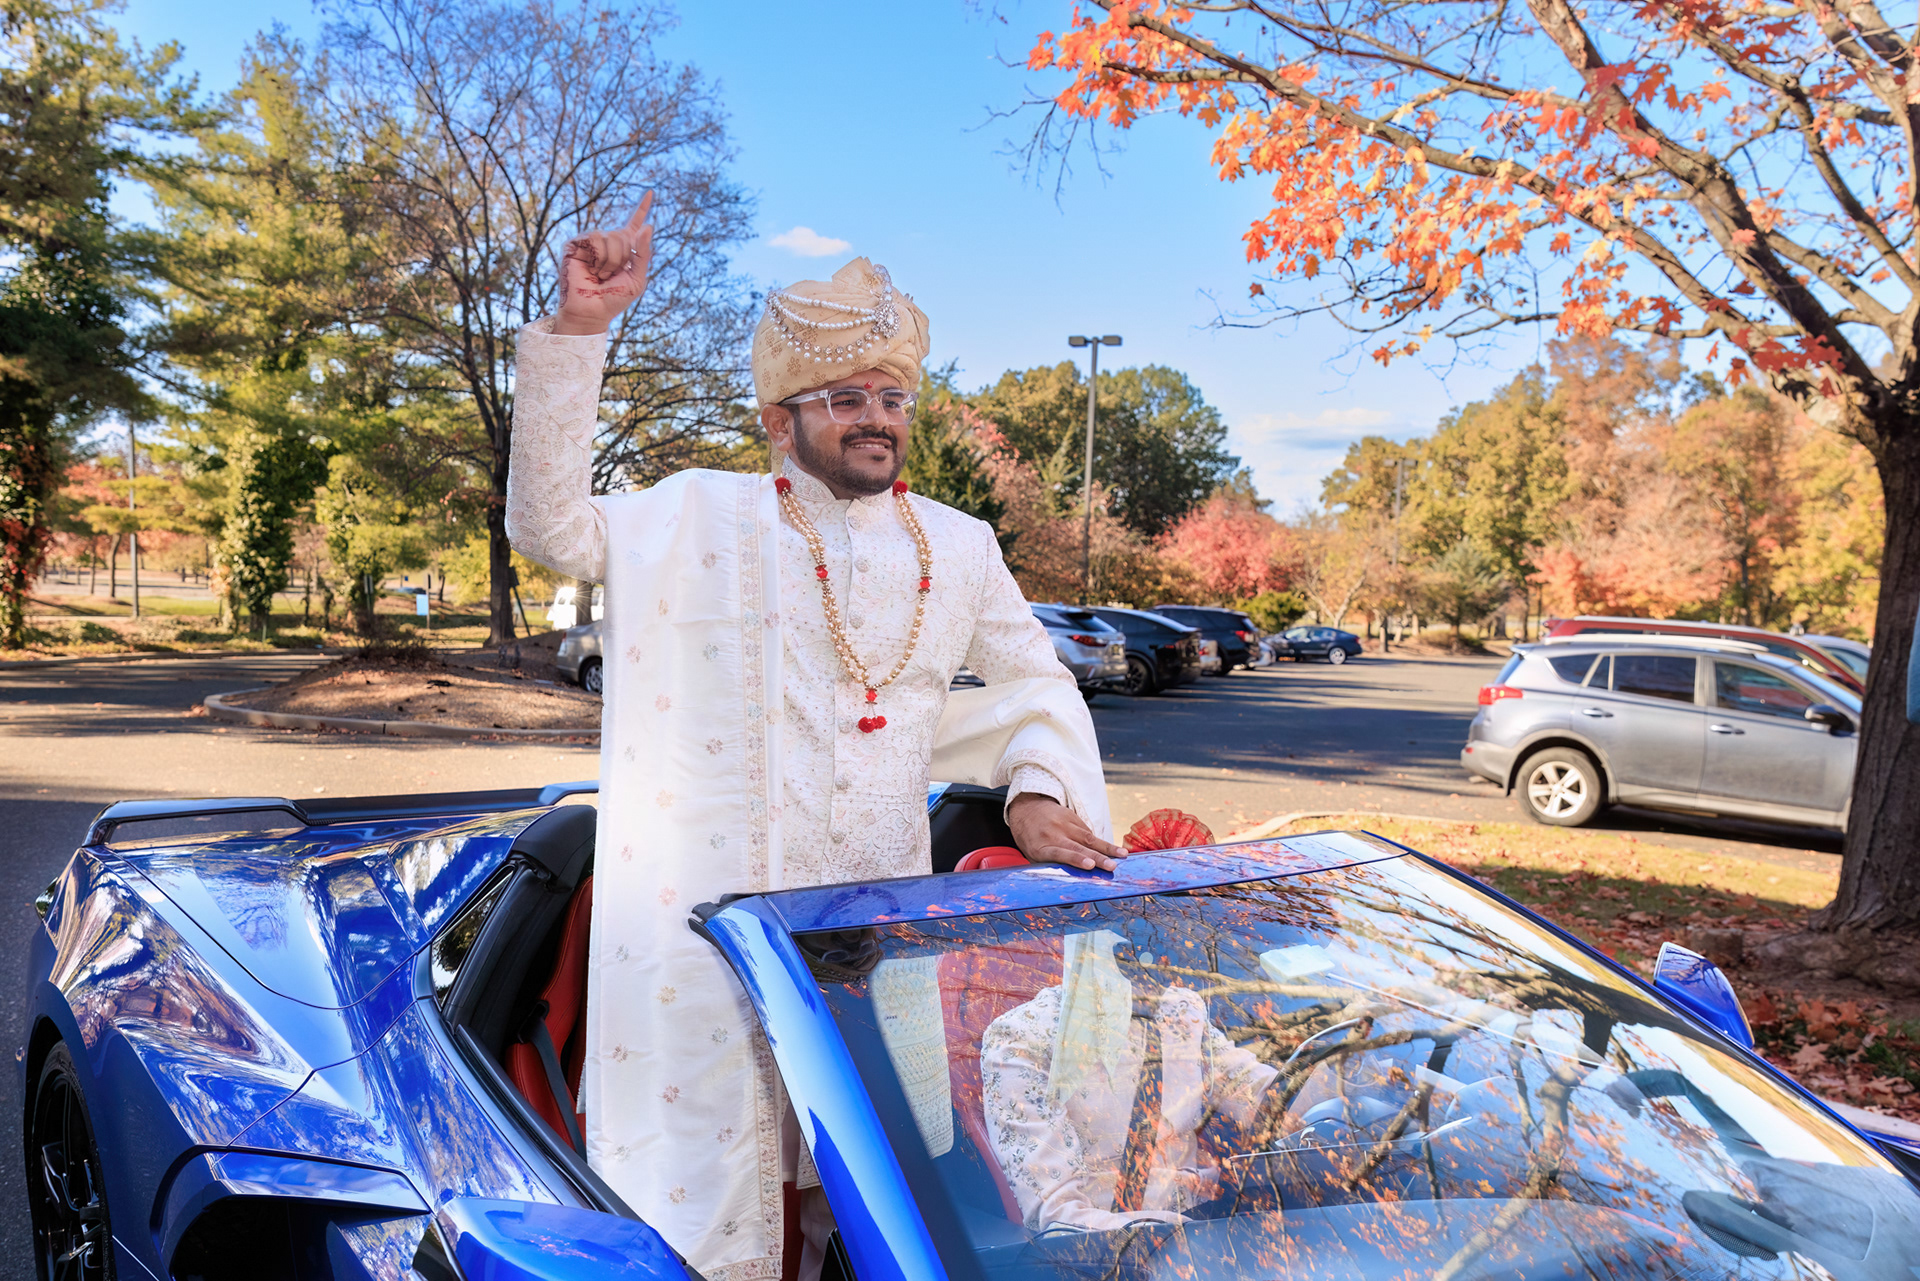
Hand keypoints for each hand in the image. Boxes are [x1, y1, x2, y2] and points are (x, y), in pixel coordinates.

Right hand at [554, 193, 653, 334]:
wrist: (592, 311)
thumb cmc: (614, 299)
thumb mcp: (637, 279)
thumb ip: (643, 254)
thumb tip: (648, 226)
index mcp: (624, 249)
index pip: (634, 225)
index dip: (642, 208)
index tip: (651, 192)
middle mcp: (607, 242)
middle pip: (624, 235)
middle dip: (623, 258)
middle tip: (611, 275)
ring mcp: (591, 242)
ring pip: (611, 237)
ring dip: (611, 261)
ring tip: (601, 275)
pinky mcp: (576, 244)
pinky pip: (595, 238)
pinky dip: (599, 257)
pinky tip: (591, 269)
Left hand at [1007, 794, 1126, 871]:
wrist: (1027, 809)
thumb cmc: (1030, 839)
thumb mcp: (1032, 855)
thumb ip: (1050, 865)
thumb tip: (1071, 880)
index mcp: (1040, 847)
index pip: (1060, 853)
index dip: (1075, 859)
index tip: (1090, 865)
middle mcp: (1053, 834)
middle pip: (1079, 847)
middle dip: (1098, 857)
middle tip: (1112, 867)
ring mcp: (1064, 823)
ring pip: (1088, 837)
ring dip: (1107, 848)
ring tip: (1122, 855)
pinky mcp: (1072, 816)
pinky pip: (1087, 831)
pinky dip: (1099, 842)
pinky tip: (1112, 850)